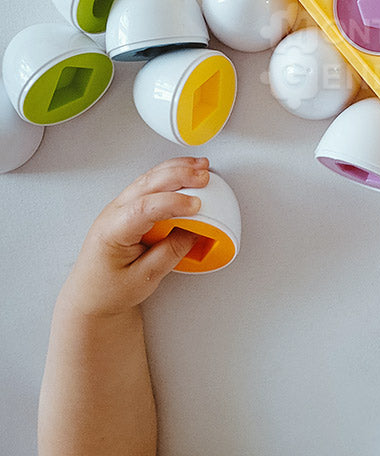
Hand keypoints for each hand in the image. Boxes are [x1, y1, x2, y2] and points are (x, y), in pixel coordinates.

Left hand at [59, 157, 209, 316]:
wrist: (91, 296)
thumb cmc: (109, 290)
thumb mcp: (144, 279)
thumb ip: (171, 253)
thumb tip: (194, 231)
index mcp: (112, 231)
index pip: (143, 208)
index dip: (172, 203)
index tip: (196, 206)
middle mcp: (114, 212)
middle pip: (147, 184)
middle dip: (178, 176)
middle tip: (204, 177)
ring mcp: (120, 206)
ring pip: (149, 178)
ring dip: (176, 169)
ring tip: (201, 167)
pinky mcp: (130, 206)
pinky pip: (151, 182)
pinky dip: (171, 173)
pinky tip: (186, 170)